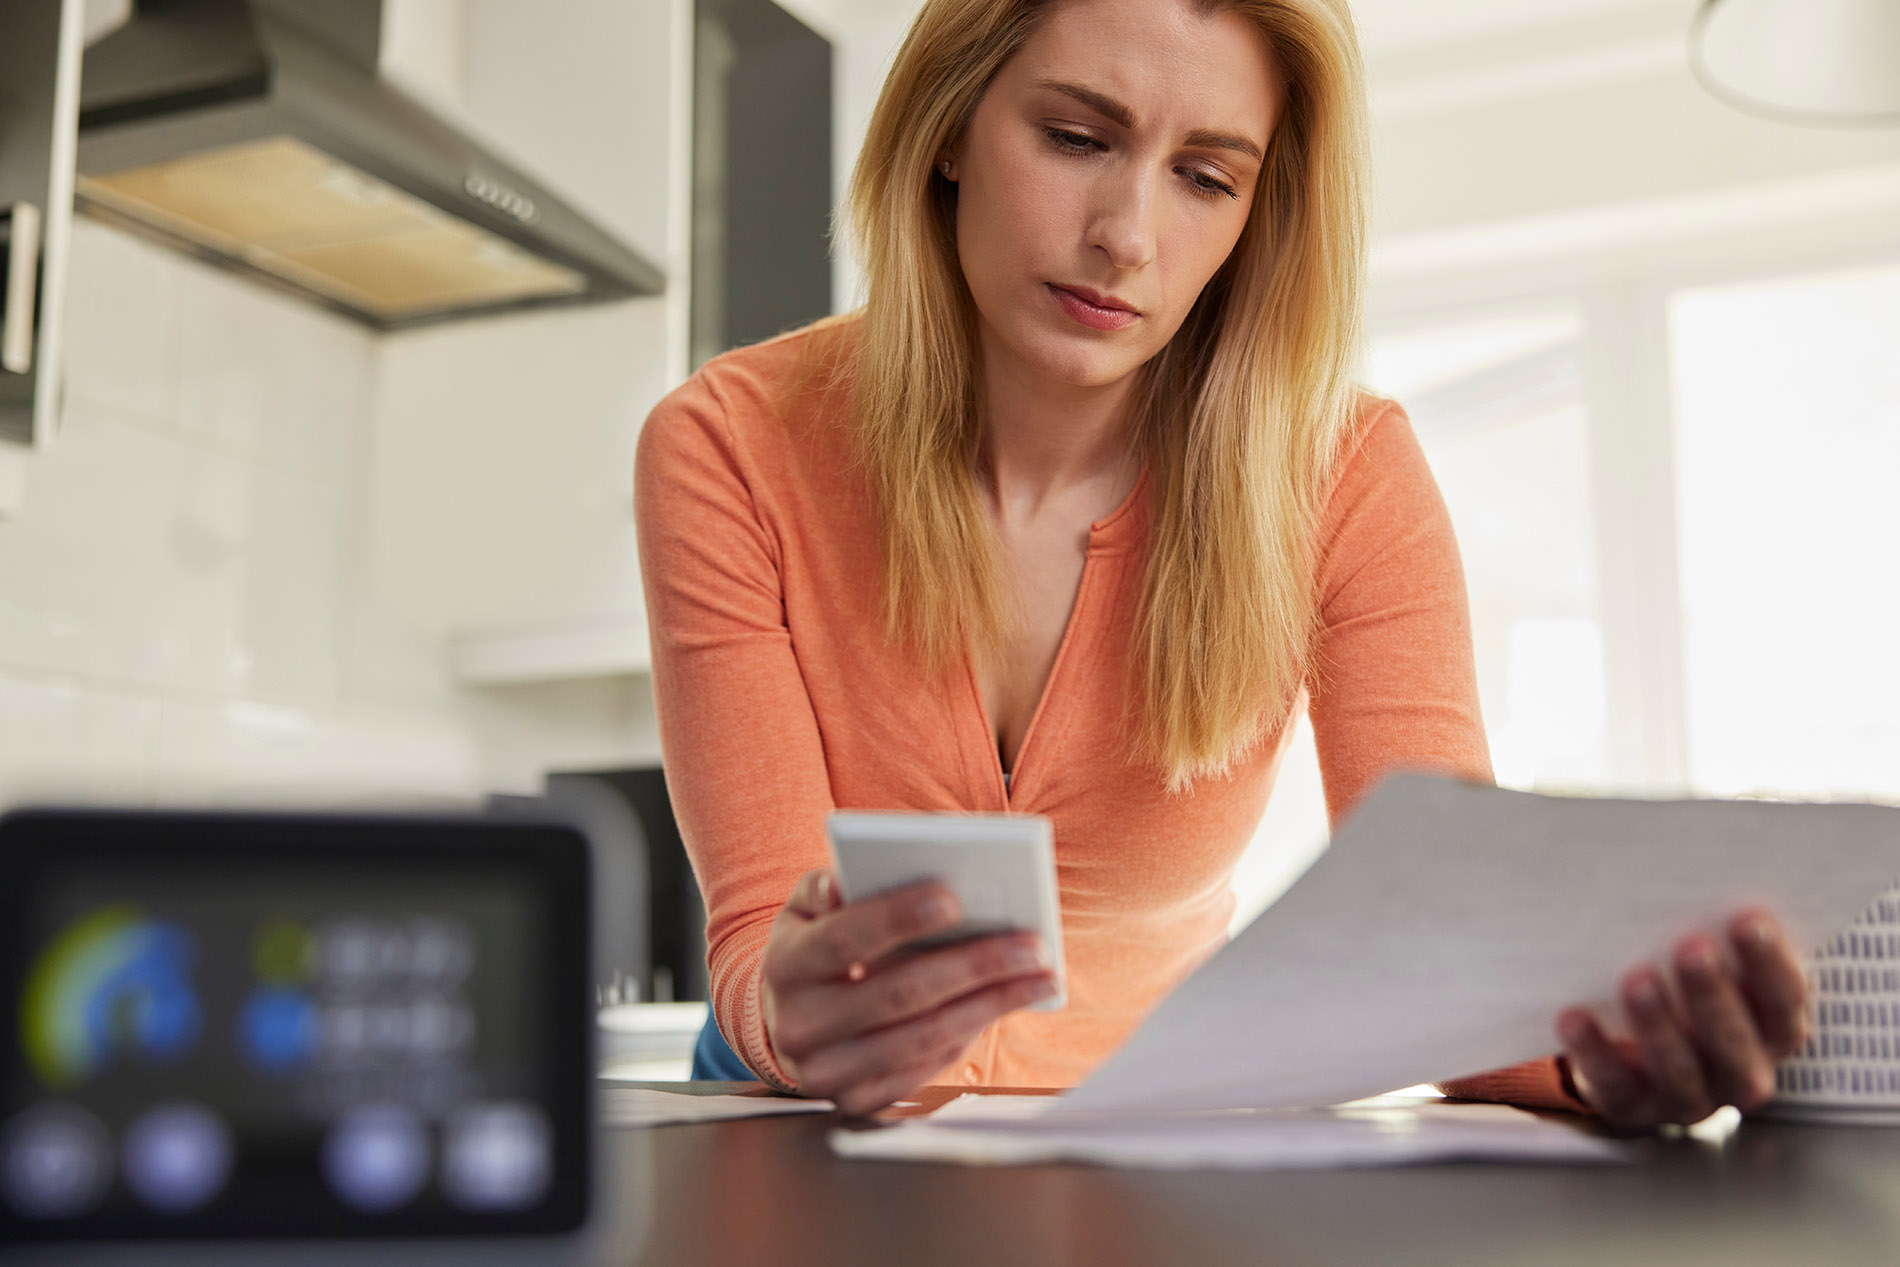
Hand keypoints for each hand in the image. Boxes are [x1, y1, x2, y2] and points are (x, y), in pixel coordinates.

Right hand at [759, 868, 1058, 1115]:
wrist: (786, 1021)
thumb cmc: (813, 950)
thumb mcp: (804, 912)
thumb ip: (823, 889)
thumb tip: (843, 883)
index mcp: (785, 967)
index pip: (844, 940)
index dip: (896, 919)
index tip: (953, 897)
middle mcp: (800, 1026)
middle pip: (899, 993)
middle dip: (973, 966)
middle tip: (1031, 945)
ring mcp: (827, 1073)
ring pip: (923, 1037)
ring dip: (991, 1005)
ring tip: (1040, 977)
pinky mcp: (857, 1101)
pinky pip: (927, 1068)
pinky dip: (972, 1034)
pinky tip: (1007, 1005)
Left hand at [1555, 907, 1810, 1129]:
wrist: (1630, 1050)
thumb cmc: (1680, 989)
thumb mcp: (1707, 964)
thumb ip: (1712, 934)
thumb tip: (1688, 869)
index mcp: (1770, 1032)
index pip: (1785, 1003)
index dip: (1771, 964)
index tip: (1748, 918)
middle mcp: (1739, 1073)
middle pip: (1737, 1045)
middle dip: (1715, 994)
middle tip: (1692, 946)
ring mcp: (1687, 1099)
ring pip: (1680, 1072)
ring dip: (1659, 1024)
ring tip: (1635, 976)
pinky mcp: (1632, 1108)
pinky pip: (1615, 1086)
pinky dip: (1593, 1050)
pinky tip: (1572, 1015)